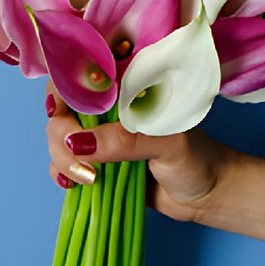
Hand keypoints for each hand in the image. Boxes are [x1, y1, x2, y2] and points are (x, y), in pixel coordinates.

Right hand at [44, 82, 230, 222]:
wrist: (206, 194)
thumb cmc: (197, 158)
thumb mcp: (167, 144)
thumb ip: (124, 140)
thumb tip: (76, 142)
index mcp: (130, 85)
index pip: (82, 70)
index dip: (65, 88)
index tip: (62, 113)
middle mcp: (110, 105)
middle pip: (62, 106)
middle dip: (61, 134)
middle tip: (82, 161)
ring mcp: (99, 133)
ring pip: (58, 135)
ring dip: (62, 157)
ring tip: (88, 178)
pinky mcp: (95, 160)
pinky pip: (62, 160)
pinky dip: (61, 171)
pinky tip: (72, 183)